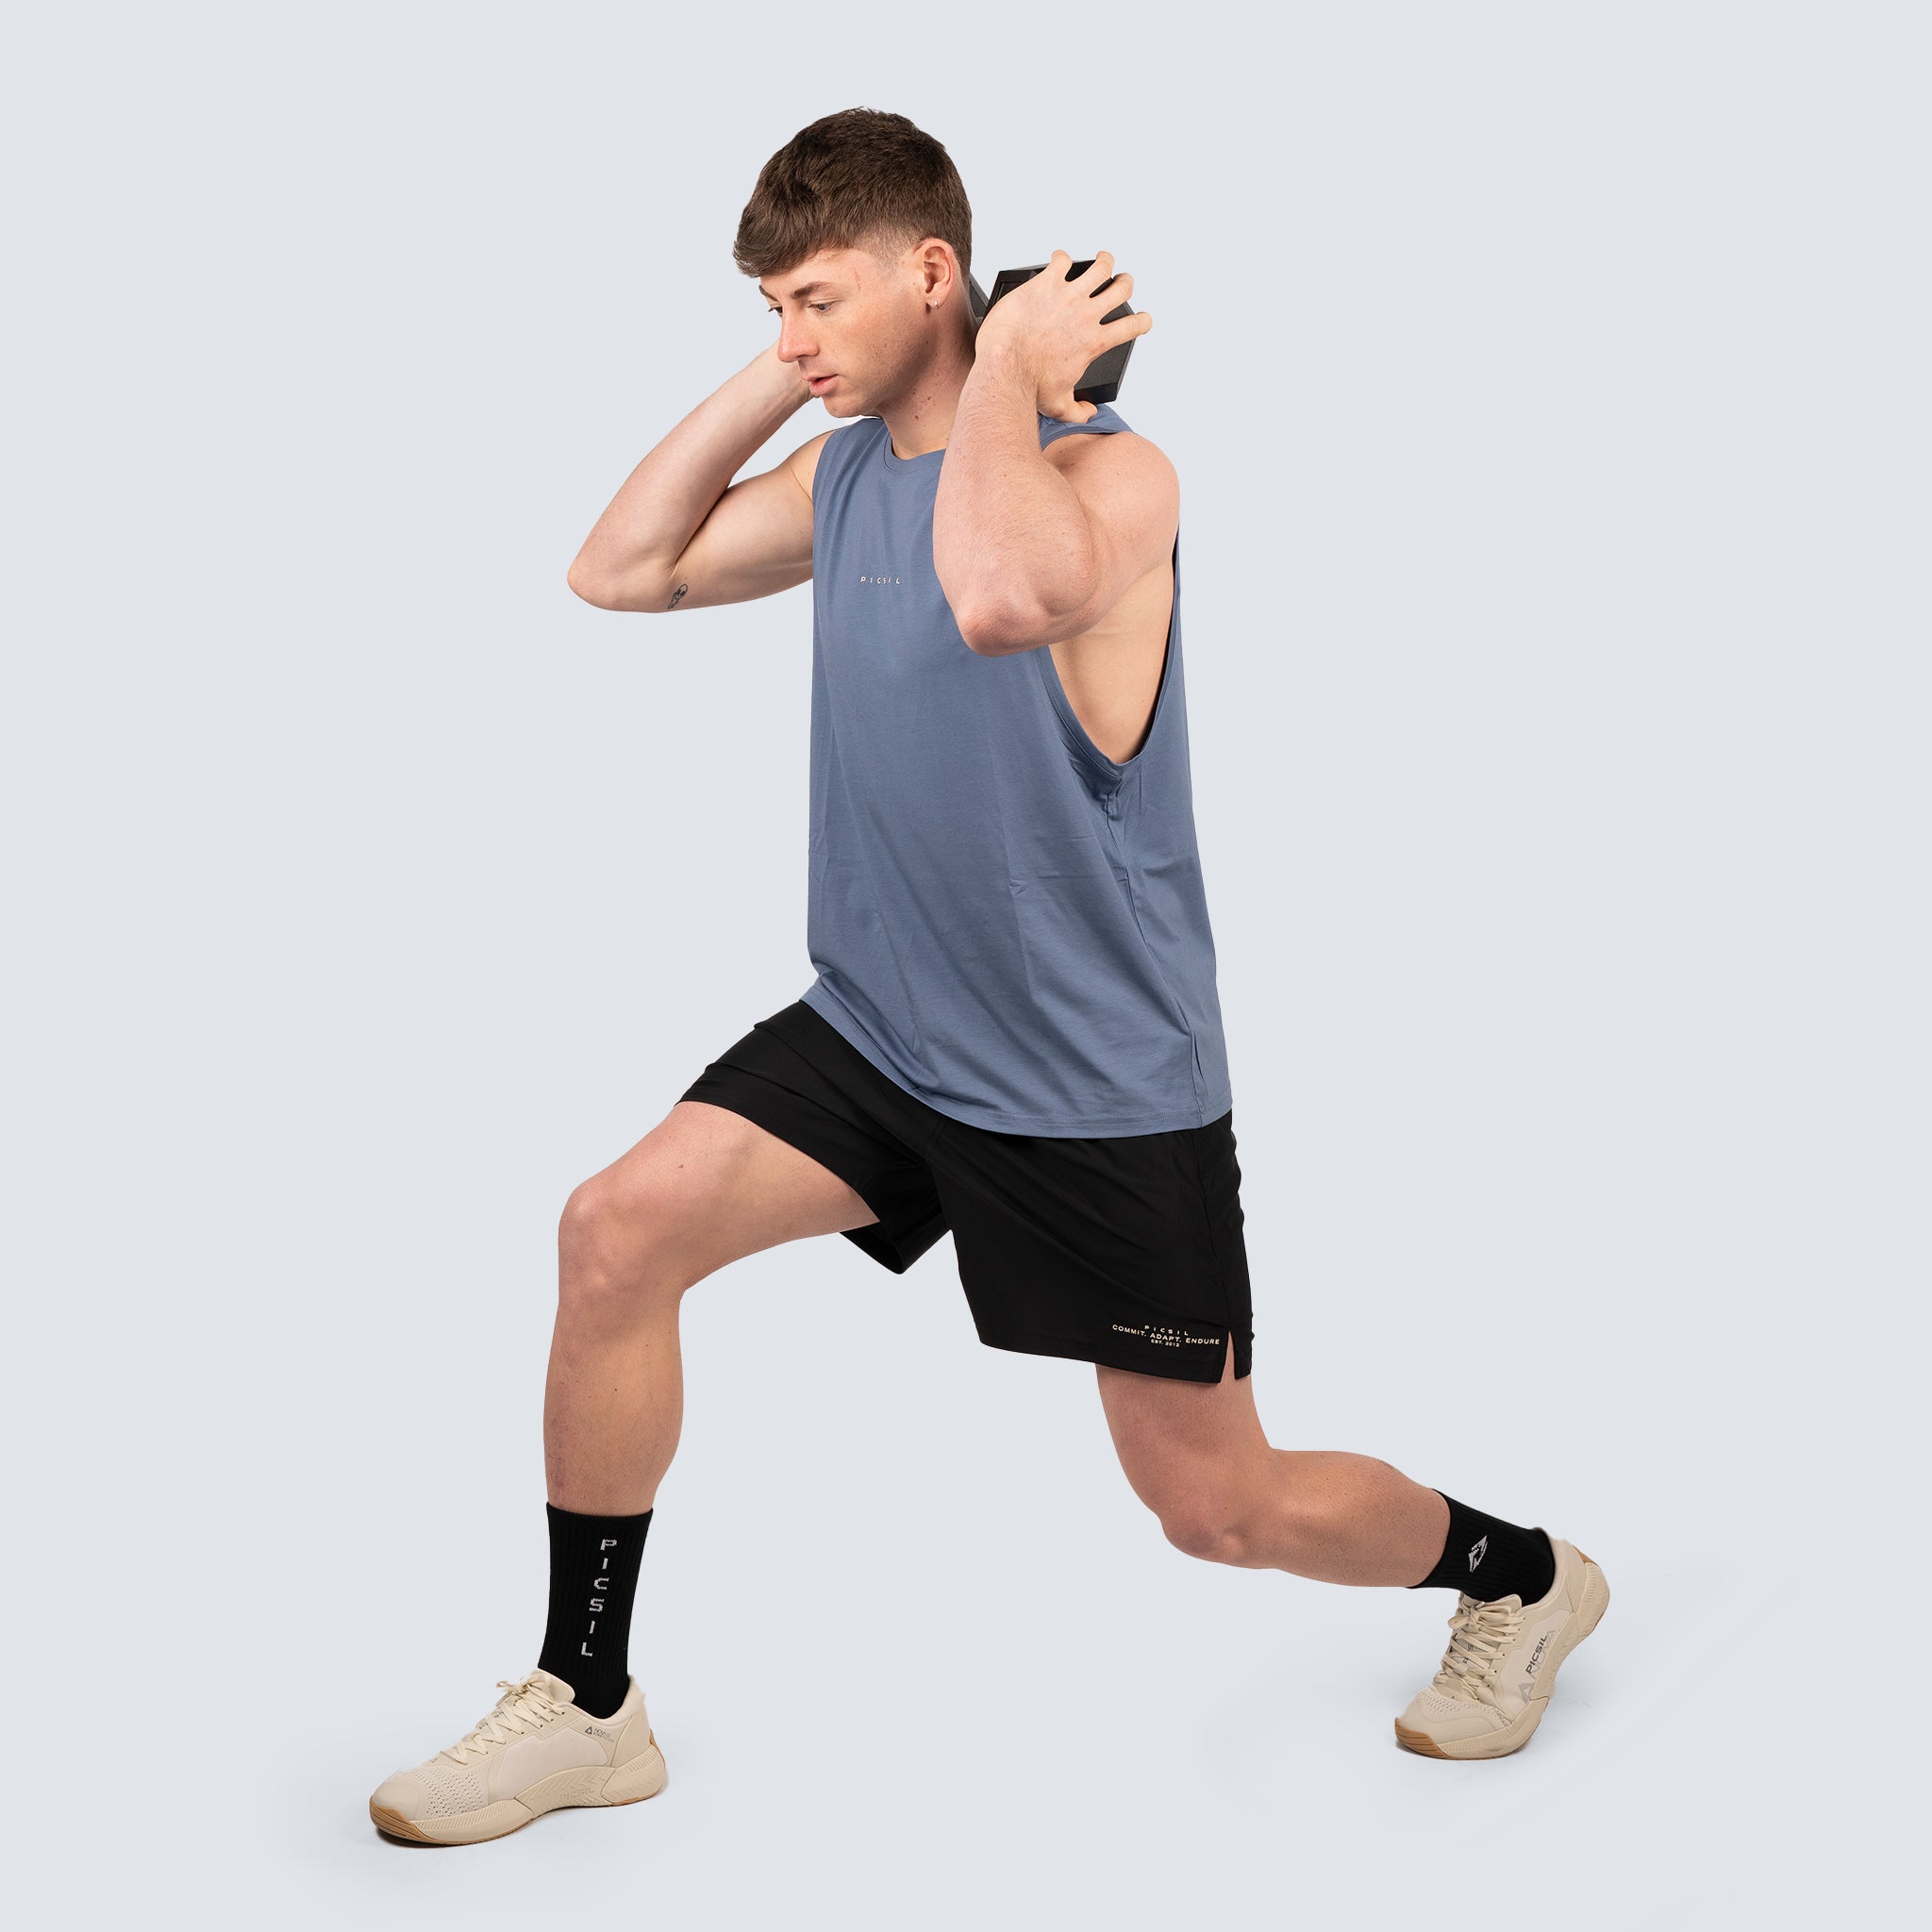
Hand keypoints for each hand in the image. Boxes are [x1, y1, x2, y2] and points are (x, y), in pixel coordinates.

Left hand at [973, 250, 1152, 422]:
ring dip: (1104, 262)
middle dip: (1125, 284)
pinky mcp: (1045, 283)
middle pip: (1122, 288)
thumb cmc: (1027, 385)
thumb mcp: (1058, 406)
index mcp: (1094, 342)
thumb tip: (1088, 413)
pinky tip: (1059, 260)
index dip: (1143, 322)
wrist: (1004, 366)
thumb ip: (1078, 412)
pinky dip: (1063, 258)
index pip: (1132, 327)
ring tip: (1103, 261)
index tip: (1141, 320)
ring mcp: (1067, 295)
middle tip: (1120, 284)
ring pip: (1100, 267)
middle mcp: (1086, 315)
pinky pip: (1062, 260)